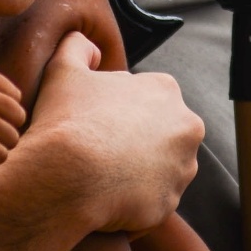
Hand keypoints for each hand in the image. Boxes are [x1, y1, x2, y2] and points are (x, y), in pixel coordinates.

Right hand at [27, 31, 201, 232]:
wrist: (67, 176)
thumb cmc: (67, 120)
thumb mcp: (64, 69)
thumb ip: (78, 47)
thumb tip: (90, 47)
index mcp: (165, 90)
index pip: (146, 99)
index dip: (118, 111)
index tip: (97, 123)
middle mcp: (186, 128)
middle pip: (160, 134)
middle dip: (136, 142)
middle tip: (99, 150)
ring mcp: (182, 169)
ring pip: (160, 169)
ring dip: (138, 171)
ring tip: (102, 176)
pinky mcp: (170, 203)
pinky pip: (151, 201)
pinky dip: (134, 201)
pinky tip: (106, 198)